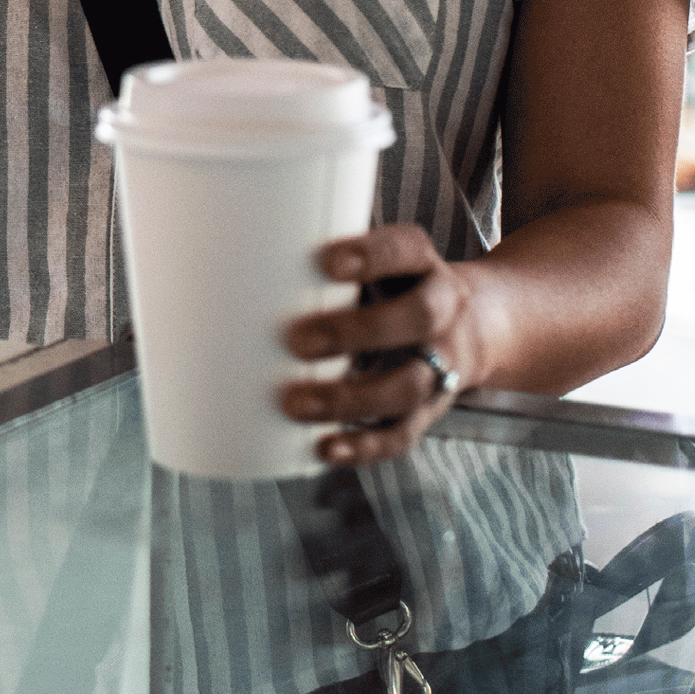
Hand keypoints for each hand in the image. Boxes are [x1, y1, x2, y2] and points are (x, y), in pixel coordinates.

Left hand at [279, 224, 488, 465]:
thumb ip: (318, 254)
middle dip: (357, 332)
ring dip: (352, 398)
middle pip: (416, 319)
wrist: (471, 325)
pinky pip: (403, 434)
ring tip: (296, 403)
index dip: (373, 256)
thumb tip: (223, 247)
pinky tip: (324, 447)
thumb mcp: (373, 260)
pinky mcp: (429, 410)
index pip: (406, 250)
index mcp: (420, 264)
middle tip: (298, 339)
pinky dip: (364, 445)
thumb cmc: (389, 285)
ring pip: (409, 386)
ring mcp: (442, 365)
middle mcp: (441, 312)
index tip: (327, 261)